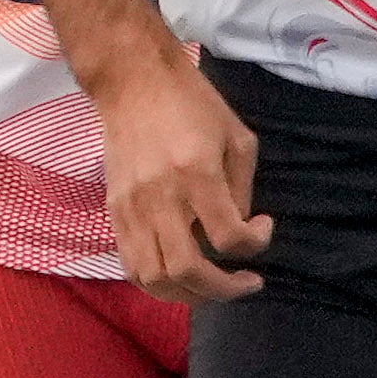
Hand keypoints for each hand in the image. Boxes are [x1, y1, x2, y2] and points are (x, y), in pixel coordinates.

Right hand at [94, 44, 269, 302]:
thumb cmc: (193, 104)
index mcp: (196, 174)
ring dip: (187, 295)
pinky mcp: (114, 211)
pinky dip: (158, 281)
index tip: (263, 228)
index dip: (254, 245)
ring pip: (153, 278)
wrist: (133, 82)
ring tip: (212, 287)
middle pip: (187, 270)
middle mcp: (160, 197)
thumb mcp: (237, 137)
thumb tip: (239, 230)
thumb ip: (242, 188)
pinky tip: (180, 274)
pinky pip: (132, 264)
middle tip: (245, 283)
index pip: (227, 236)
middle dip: (223, 289)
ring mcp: (131, 208)